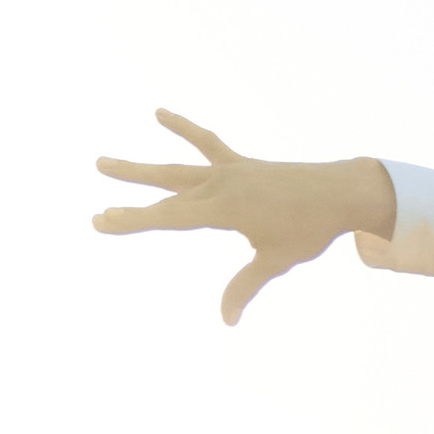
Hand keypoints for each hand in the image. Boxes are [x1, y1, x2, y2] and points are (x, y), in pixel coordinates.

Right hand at [92, 114, 394, 324]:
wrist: (338, 192)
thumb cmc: (309, 230)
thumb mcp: (275, 260)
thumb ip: (245, 287)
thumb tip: (227, 320)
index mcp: (225, 210)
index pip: (170, 218)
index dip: (134, 221)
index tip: (102, 221)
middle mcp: (220, 186)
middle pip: (165, 194)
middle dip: (130, 205)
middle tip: (96, 213)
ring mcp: (227, 171)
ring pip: (175, 169)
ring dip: (141, 169)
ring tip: (103, 163)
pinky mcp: (239, 163)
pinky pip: (206, 144)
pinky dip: (185, 129)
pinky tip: (160, 113)